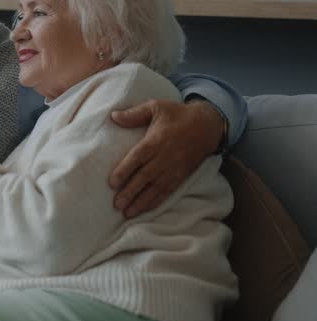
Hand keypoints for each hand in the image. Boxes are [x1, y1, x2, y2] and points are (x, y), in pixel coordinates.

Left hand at [109, 99, 224, 217]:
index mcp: (155, 141)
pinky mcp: (181, 175)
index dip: (124, 171)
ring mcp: (173, 168)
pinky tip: (145, 210)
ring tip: (127, 213)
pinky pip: (167, 191)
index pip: (137, 158)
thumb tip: (113, 116)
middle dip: (130, 192)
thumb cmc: (177, 114)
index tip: (112, 183)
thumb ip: (134, 113)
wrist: (207, 125)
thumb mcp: (156, 107)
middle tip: (117, 205)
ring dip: (141, 202)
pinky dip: (155, 202)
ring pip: (155, 188)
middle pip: (144, 177)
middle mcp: (164, 157)